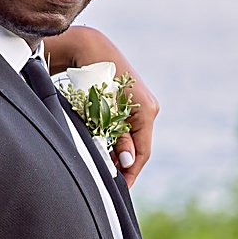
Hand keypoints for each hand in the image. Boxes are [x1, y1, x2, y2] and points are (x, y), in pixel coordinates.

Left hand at [47, 26, 159, 186]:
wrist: (88, 49)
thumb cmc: (93, 79)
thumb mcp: (104, 112)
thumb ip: (117, 137)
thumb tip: (127, 161)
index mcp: (147, 112)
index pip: (142, 152)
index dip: (130, 173)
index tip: (119, 189)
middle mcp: (149, 108)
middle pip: (137, 146)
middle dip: (122, 164)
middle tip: (106, 182)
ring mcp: (141, 104)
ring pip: (131, 137)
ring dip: (117, 151)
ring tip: (102, 166)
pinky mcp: (131, 102)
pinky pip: (126, 127)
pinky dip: (115, 139)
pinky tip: (103, 147)